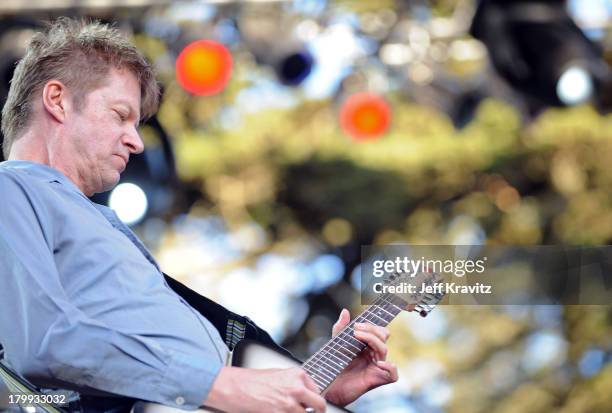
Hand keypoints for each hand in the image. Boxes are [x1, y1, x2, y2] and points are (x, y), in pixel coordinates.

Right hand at [205, 366, 325, 412]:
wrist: (235, 387)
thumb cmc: (251, 380)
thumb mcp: (278, 374)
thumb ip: (294, 382)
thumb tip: (304, 393)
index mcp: (297, 375)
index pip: (317, 391)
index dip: (314, 400)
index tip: (312, 405)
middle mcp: (297, 388)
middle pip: (319, 405)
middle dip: (316, 411)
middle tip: (311, 412)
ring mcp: (290, 404)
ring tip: (290, 410)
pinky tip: (280, 412)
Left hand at [324, 309, 398, 406]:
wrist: (331, 387)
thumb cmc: (336, 367)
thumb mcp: (336, 344)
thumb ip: (341, 328)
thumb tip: (345, 311)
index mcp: (368, 345)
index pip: (378, 330)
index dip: (372, 324)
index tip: (357, 323)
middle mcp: (374, 354)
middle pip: (383, 335)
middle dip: (371, 329)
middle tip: (356, 328)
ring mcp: (377, 366)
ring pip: (384, 348)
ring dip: (372, 339)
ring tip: (356, 335)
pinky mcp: (378, 379)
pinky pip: (393, 374)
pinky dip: (389, 367)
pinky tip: (377, 363)